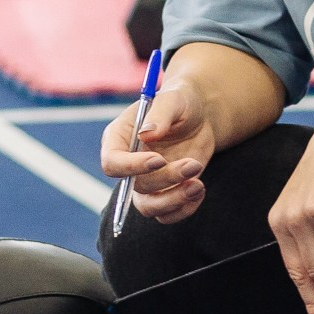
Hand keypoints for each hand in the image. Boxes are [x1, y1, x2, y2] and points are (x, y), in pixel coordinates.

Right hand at [101, 83, 217, 224]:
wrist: (201, 115)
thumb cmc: (181, 101)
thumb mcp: (173, 99)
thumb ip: (160, 113)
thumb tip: (147, 133)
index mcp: (119, 138)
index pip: (112, 163)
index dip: (132, 166)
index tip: (159, 160)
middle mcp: (128, 164)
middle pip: (136, 186)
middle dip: (167, 179)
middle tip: (193, 164)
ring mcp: (146, 181)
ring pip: (148, 208)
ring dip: (174, 200)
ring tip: (198, 185)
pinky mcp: (165, 192)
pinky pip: (167, 215)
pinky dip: (184, 209)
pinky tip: (199, 189)